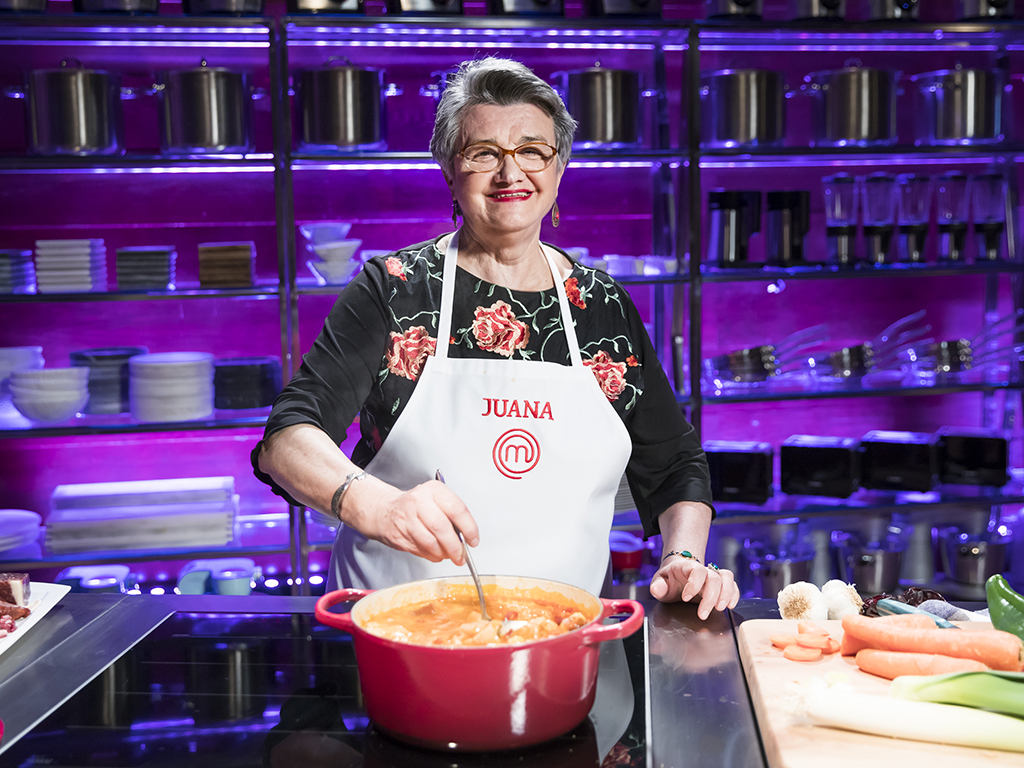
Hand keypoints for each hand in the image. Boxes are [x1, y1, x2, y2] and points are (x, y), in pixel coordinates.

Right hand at [348, 477, 479, 565]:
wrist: (384, 509)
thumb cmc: (416, 504)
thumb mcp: (436, 498)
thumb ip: (453, 514)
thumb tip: (467, 536)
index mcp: (433, 490)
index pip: (457, 509)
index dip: (469, 528)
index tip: (473, 540)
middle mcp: (419, 502)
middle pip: (442, 528)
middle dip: (455, 546)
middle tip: (461, 555)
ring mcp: (407, 519)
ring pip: (431, 542)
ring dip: (443, 554)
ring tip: (449, 555)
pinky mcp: (399, 535)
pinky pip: (421, 550)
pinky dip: (432, 555)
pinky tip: (435, 553)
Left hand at [649, 556, 738, 618]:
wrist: (678, 573)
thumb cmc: (669, 579)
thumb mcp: (659, 582)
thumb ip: (657, 586)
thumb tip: (657, 590)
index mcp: (687, 567)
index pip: (696, 571)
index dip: (694, 584)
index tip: (686, 598)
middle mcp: (703, 570)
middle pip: (714, 577)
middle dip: (710, 597)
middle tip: (703, 614)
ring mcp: (713, 576)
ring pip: (726, 578)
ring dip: (726, 594)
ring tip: (720, 608)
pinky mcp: (721, 584)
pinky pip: (733, 585)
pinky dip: (734, 595)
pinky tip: (730, 605)